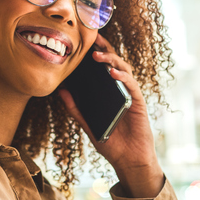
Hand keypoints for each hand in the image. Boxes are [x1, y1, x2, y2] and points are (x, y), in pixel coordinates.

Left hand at [58, 33, 163, 197]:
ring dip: (111, 61)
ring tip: (97, 57)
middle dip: (103, 49)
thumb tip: (61, 90)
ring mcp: (130, 94)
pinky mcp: (138, 102)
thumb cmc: (110, 143)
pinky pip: (131, 86)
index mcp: (108, 93)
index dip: (95, 53)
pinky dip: (123, 77)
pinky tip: (113, 73)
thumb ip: (75, 108)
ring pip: (123, 70)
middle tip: (92, 39)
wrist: (128, 160)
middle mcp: (120, 90)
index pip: (102, 68)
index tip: (83, 41)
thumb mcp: (87, 124)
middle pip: (113, 63)